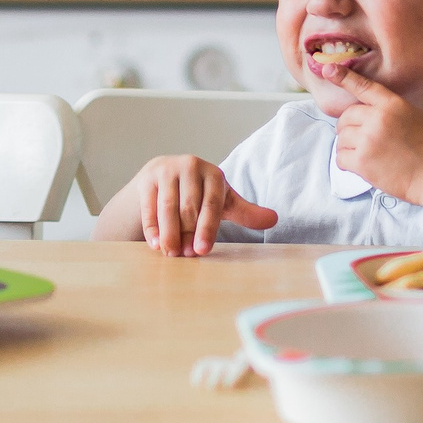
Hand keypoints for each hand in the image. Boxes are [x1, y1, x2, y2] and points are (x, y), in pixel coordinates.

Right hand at [132, 155, 277, 256]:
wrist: (165, 177)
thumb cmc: (199, 193)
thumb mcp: (223, 202)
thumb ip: (245, 212)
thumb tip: (274, 219)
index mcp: (213, 174)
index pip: (212, 204)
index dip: (207, 229)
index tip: (202, 251)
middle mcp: (191, 166)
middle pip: (189, 207)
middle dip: (186, 234)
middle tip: (185, 256)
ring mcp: (167, 170)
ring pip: (168, 208)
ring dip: (169, 234)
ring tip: (170, 253)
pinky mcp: (148, 178)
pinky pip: (149, 207)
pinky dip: (152, 228)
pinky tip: (155, 244)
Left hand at [330, 70, 422, 204]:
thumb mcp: (414, 114)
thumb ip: (390, 109)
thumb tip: (368, 112)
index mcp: (392, 104)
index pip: (363, 86)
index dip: (344, 77)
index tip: (328, 70)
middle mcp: (377, 119)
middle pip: (346, 117)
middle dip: (349, 127)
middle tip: (362, 138)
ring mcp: (368, 141)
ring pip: (341, 138)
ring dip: (349, 146)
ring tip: (366, 154)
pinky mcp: (362, 162)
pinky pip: (340, 158)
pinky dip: (346, 162)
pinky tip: (360, 165)